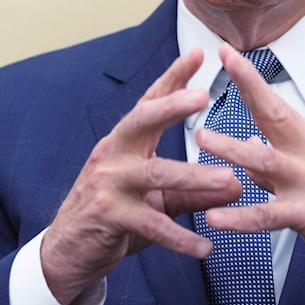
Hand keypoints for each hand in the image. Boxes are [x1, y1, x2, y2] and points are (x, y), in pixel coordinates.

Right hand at [40, 48, 241, 304]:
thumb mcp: (154, 197)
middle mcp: (113, 155)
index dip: (173, 78)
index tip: (197, 53)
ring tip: (229, 179)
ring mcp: (108, 185)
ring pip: (156, 175)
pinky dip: (181, 238)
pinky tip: (205, 247)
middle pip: (142, 122)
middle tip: (203, 94)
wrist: (68, 251)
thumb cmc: (113, 214)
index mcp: (124, 143)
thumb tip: (236, 183)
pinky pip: (152, 226)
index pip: (150, 103)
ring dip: (195, 176)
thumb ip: (192, 189)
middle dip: (172, 106)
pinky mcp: (109, 218)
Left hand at [196, 44, 304, 296]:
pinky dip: (240, 216)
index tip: (227, 53)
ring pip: (267, 160)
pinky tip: (215, 217)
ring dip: (232, 148)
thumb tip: (250, 138)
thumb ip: (275, 161)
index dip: (251, 79)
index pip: (276, 104)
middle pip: (276, 116)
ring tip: (201, 138)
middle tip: (220, 66)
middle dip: (248, 88)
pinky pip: (269, 215)